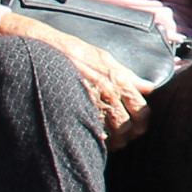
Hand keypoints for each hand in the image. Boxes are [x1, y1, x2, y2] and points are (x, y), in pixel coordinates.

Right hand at [0, 15, 153, 145]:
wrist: (44, 49)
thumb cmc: (74, 51)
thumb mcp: (104, 57)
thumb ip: (127, 74)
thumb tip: (148, 87)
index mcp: (118, 80)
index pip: (141, 109)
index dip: (142, 122)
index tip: (140, 127)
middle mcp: (107, 93)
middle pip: (127, 125)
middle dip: (129, 135)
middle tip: (126, 138)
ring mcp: (90, 103)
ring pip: (111, 133)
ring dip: (114, 140)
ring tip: (112, 142)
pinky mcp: (74, 110)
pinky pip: (90, 132)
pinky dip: (96, 139)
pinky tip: (95, 139)